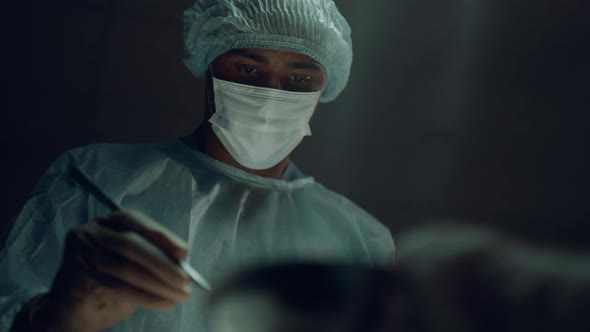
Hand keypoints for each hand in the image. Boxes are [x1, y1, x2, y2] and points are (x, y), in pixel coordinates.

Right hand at [29, 210, 191, 331]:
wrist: (72, 309)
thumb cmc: (108, 280)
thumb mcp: (131, 262)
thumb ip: (151, 255)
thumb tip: (183, 262)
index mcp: (106, 222)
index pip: (134, 220)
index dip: (160, 235)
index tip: (184, 251)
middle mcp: (89, 233)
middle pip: (130, 244)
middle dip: (162, 262)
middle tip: (186, 279)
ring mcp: (81, 255)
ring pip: (126, 269)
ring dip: (160, 284)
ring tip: (181, 295)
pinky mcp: (78, 280)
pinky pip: (119, 288)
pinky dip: (148, 297)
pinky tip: (165, 303)